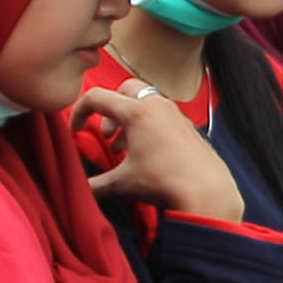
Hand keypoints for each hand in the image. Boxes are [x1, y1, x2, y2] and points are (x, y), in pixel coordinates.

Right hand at [74, 83, 245, 222]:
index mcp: (137, 112)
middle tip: (106, 134)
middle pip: (123, 89)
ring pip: (144, 102)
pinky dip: (147, 126)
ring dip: (128, 119)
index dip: (78, 112)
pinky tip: (147, 153)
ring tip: (123, 147)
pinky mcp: (187, 126)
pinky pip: (161, 115)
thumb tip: (78, 192)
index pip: (96, 97)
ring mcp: (175, 113)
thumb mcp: (123, 183)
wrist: (207, 191)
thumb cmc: (164, 183)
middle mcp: (157, 105)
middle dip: (109, 108)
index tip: (75, 132)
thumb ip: (95, 185)